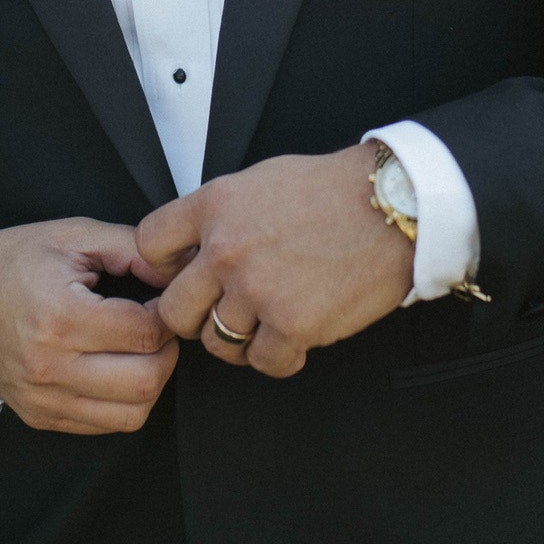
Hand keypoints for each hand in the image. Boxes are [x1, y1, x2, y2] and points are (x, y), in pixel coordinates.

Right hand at [0, 219, 177, 433]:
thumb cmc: (12, 263)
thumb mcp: (72, 237)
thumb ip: (131, 248)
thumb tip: (177, 271)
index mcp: (60, 317)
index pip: (145, 332)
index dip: (166, 313)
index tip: (159, 300)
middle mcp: (51, 366)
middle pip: (147, 379)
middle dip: (165, 351)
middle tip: (155, 327)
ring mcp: (44, 398)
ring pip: (133, 412)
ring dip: (150, 380)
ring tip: (137, 350)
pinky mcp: (41, 416)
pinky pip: (106, 425)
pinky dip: (123, 401)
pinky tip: (114, 369)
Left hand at [136, 145, 413, 378]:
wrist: (394, 208)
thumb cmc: (333, 191)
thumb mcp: (260, 181)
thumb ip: (218, 214)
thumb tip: (191, 249)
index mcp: (214, 205)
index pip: (149, 247)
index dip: (165, 268)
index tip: (185, 275)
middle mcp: (227, 248)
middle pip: (174, 311)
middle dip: (197, 317)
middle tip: (224, 312)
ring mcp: (257, 289)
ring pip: (217, 343)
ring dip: (240, 340)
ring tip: (267, 323)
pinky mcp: (292, 324)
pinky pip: (263, 362)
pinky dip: (280, 356)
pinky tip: (297, 336)